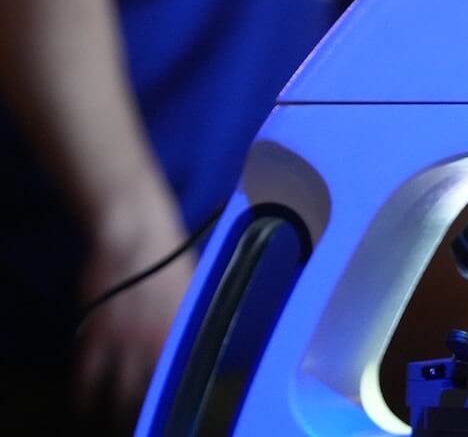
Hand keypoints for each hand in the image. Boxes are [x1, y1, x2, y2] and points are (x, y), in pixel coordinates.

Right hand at [74, 204, 195, 429]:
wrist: (133, 234)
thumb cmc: (168, 254)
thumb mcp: (191, 286)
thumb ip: (191, 314)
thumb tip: (199, 329)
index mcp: (184, 328)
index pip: (182, 370)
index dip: (176, 390)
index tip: (173, 404)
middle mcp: (155, 340)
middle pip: (149, 386)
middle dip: (144, 406)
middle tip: (141, 416)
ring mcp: (123, 339)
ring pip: (119, 386)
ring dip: (116, 404)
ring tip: (115, 417)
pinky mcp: (95, 333)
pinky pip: (88, 371)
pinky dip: (85, 389)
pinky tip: (85, 399)